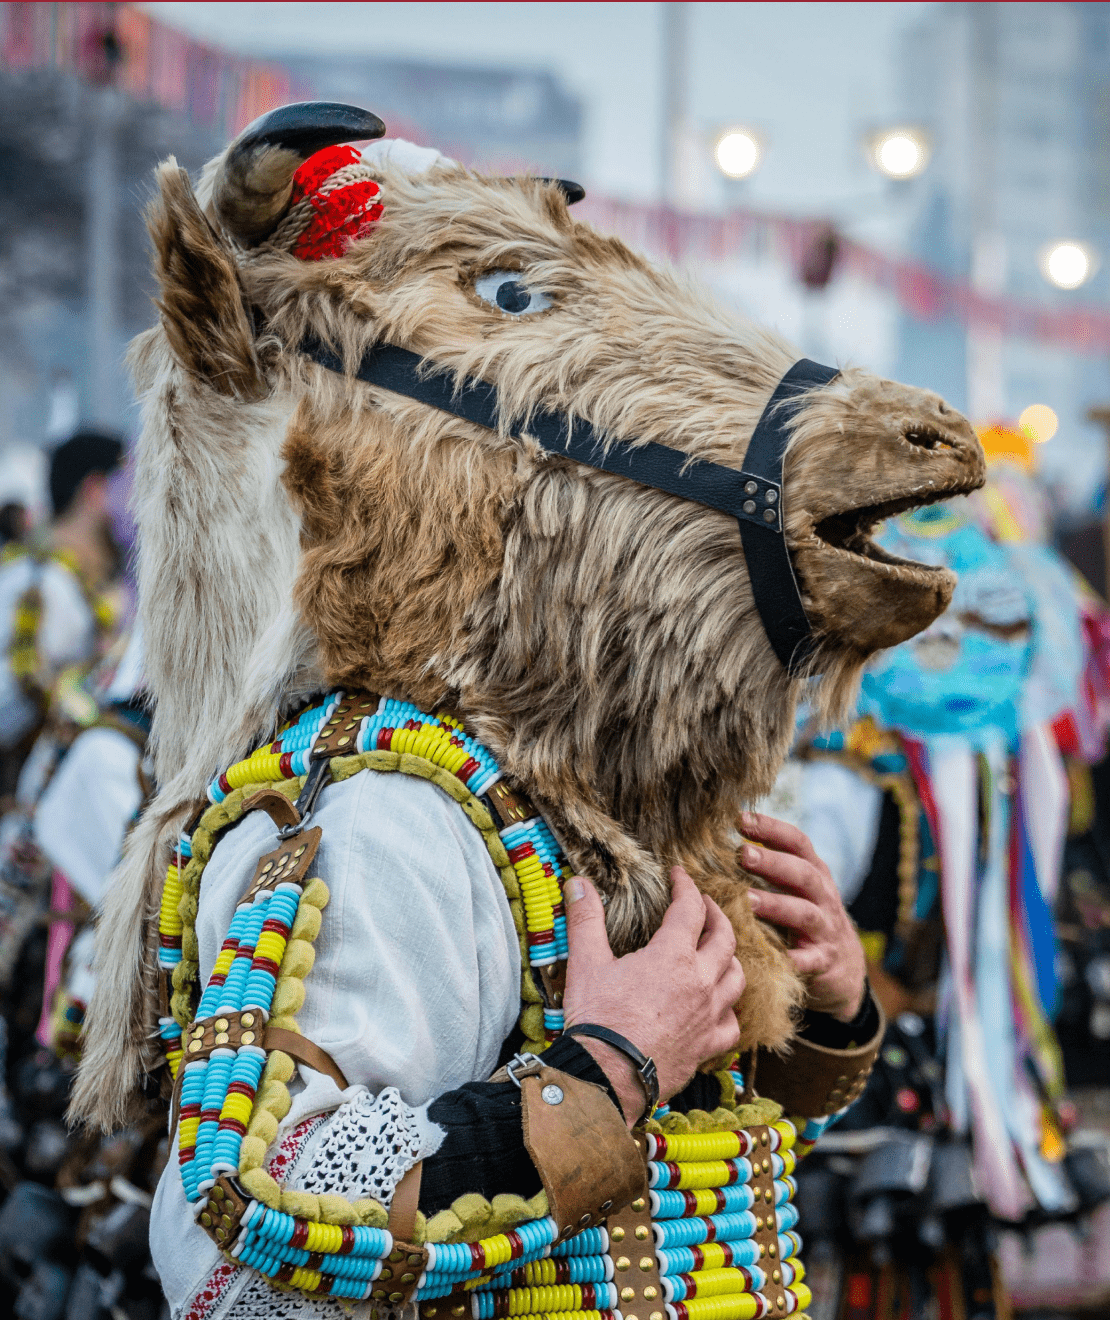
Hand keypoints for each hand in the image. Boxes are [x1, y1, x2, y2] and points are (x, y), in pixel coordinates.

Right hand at [562, 867, 744, 1125]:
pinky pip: (732, 1024)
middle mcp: (700, 982)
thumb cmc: (597, 1019)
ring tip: (719, 952)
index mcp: (673, 956)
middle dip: (717, 916)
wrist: (607, 1077)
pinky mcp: (707, 1046)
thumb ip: (586, 919)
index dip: (687, 886)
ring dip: (730, 959)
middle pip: (725, 939)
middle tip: (705, 906)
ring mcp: (708, 1016)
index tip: (680, 875)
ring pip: (737, 979)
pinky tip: (719, 1009)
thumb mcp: (586, 962)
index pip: (691, 908)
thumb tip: (580, 884)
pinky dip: (729, 1011)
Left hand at [740, 811, 865, 1022]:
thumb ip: (771, 867)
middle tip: (742, 854)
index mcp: (814, 872)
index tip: (741, 819)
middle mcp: (823, 896)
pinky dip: (794, 959)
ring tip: (746, 900)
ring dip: (775, 905)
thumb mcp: (797, 888)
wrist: (846, 968)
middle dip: (772, 862)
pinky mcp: (824, 960)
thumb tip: (721, 842)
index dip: (771, 829)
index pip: (797, 842)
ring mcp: (826, 928)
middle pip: (801, 873)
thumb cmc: (806, 917)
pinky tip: (774, 956)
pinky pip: (809, 960)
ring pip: (803, 913)